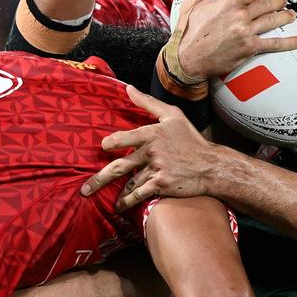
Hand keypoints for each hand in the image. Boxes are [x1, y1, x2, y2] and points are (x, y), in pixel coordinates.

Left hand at [80, 85, 220, 208]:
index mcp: (152, 134)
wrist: (211, 165)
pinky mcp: (161, 185)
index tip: (103, 146)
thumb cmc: (191, 139)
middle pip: (120, 166)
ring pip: (129, 183)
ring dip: (114, 193)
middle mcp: (151, 152)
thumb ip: (148, 103)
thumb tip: (128, 89)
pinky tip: (119, 207)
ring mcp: (156, 170)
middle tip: (85, 188)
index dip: (112, 143)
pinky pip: (139, 194)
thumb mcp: (172, 115)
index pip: (125, 138)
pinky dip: (127, 202)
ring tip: (97, 198)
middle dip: (100, 179)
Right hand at [173, 0, 296, 79]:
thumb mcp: (195, 0)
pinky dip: (289, 42)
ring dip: (286, 16)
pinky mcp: (250, 48)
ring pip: (273, 20)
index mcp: (229, 2)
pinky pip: (274, 44)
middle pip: (267, 4)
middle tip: (284, 1)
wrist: (187, 57)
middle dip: (278, 1)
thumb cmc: (188, 30)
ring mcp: (246, 32)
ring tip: (293, 15)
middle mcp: (241, 15)